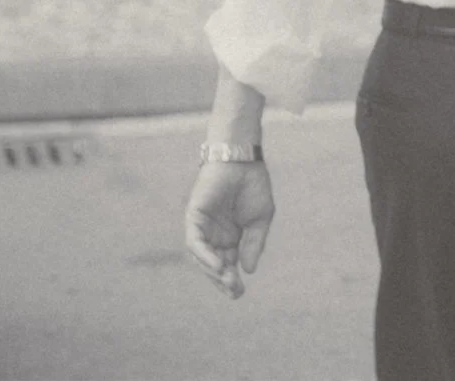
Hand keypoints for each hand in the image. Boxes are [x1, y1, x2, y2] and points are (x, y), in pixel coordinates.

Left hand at [184, 160, 274, 298]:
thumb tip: (248, 270)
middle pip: (213, 265)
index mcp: (230, 237)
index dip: (232, 280)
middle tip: (235, 292)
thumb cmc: (254, 186)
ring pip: (201, 258)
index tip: (240, 293)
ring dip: (213, 272)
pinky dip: (204, 256)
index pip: (227, 265)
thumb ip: (253, 245)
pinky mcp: (193, 218)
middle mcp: (213, 235)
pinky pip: (195, 243)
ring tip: (228, 281)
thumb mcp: (260, 220)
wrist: (243, 160)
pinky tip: (217, 266)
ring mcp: (202, 227)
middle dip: (222, 281)